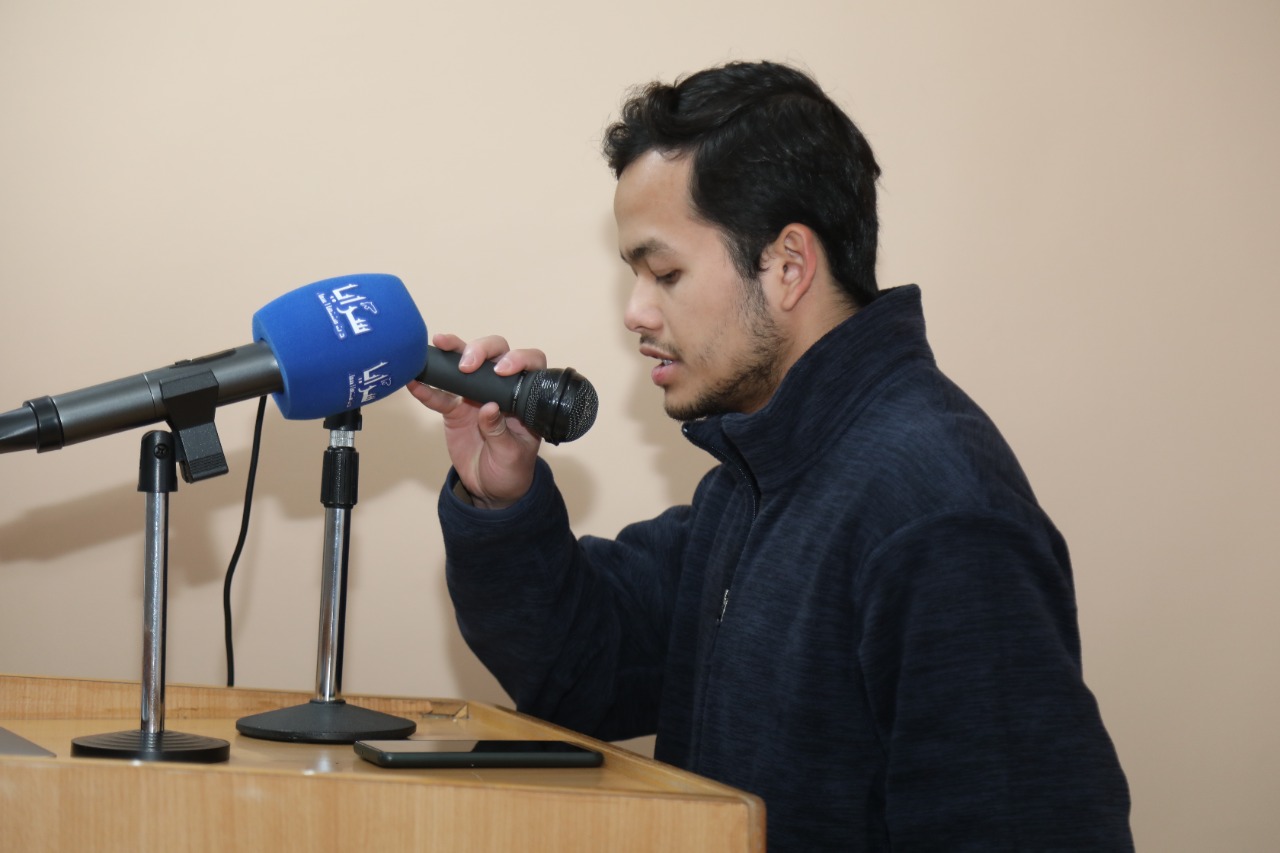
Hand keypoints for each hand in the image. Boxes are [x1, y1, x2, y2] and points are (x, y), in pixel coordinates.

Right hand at [407, 333, 544, 508]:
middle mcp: (501, 389)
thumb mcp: (512, 455)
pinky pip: (440, 396)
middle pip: (494, 354)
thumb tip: (489, 408)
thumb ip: (500, 432)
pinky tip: (415, 382)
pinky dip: (427, 389)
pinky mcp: (455, 410)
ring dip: (453, 352)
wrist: (491, 489)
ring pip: (466, 366)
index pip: (528, 365)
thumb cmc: (512, 469)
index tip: (502, 370)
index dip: (518, 359)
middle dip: (481, 350)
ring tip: (440, 342)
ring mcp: (476, 396)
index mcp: (524, 396)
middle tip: (468, 364)